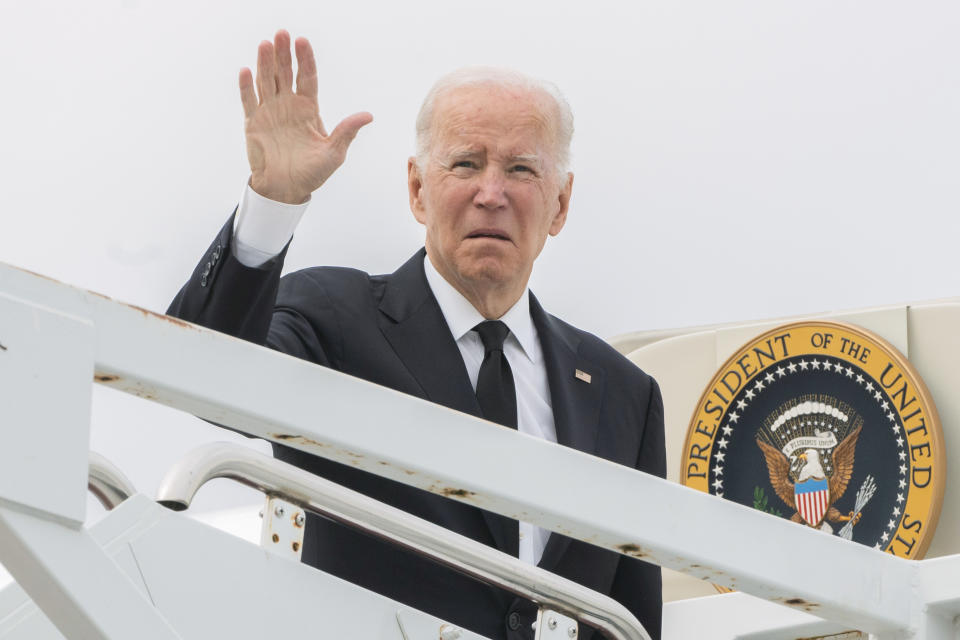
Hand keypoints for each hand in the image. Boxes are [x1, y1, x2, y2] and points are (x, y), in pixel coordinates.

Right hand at [239, 31, 372, 203]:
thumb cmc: (312, 173)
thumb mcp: (334, 153)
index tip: (303, 41)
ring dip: (265, 63)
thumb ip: (346, 131)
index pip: (307, 78)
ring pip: (266, 81)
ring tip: (265, 44)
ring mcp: (270, 112)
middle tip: (282, 33)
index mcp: (309, 109)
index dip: (305, 60)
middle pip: (285, 73)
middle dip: (284, 54)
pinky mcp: (253, 123)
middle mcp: (288, 105)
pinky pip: (249, 101)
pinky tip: (247, 71)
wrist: (286, 189)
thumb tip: (368, 115)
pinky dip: (247, 87)